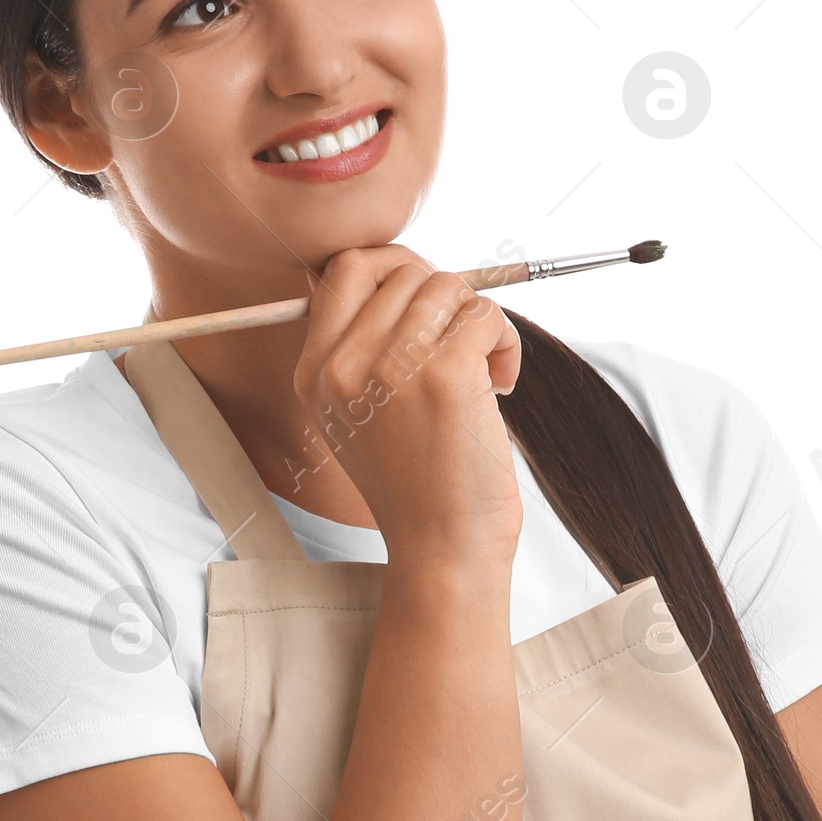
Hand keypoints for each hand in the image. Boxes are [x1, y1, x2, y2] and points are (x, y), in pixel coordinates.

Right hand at [293, 244, 523, 568]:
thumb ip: (364, 351)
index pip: (346, 269)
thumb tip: (408, 276)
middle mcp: (344, 365)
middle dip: (445, 297)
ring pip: (448, 287)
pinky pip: (485, 314)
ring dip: (478, 322)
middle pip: (403, 271)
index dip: (398, 271)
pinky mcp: (446, 374)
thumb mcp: (361, 419)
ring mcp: (393, 366)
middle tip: (462, 340)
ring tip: (483, 373)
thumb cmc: (418, 487)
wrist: (442, 551)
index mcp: (316, 373)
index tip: (428, 308)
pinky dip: (504, 343)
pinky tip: (500, 386)